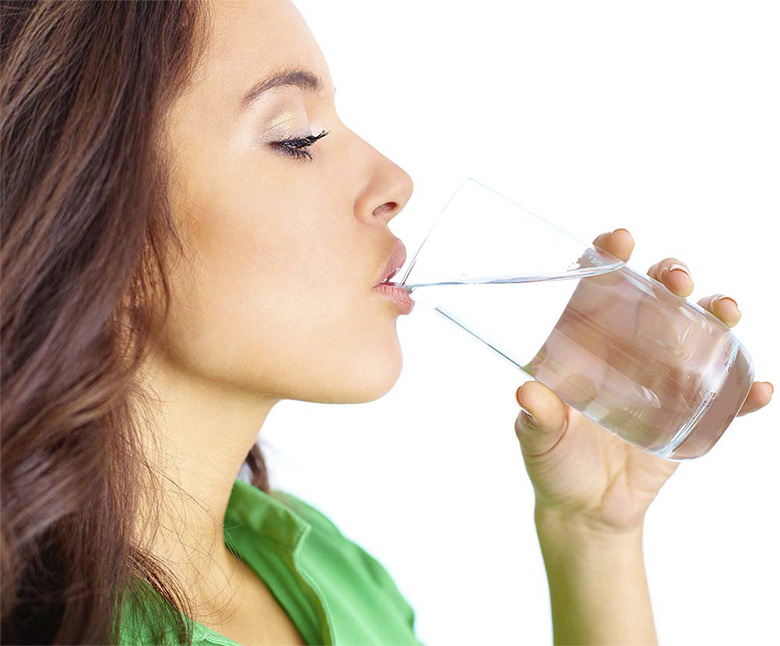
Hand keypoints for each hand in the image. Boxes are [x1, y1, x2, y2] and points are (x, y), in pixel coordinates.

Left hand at [514, 228, 772, 533]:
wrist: (585, 508)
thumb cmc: (553, 461)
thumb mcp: (537, 438)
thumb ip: (536, 416)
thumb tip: (527, 392)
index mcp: (586, 345)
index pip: (598, 290)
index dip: (609, 258)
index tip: (619, 239)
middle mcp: (628, 352)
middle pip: (657, 300)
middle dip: (672, 277)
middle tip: (676, 278)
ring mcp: (664, 380)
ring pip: (699, 334)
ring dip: (716, 315)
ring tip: (725, 309)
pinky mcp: (690, 415)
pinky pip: (725, 399)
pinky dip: (745, 391)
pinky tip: (758, 389)